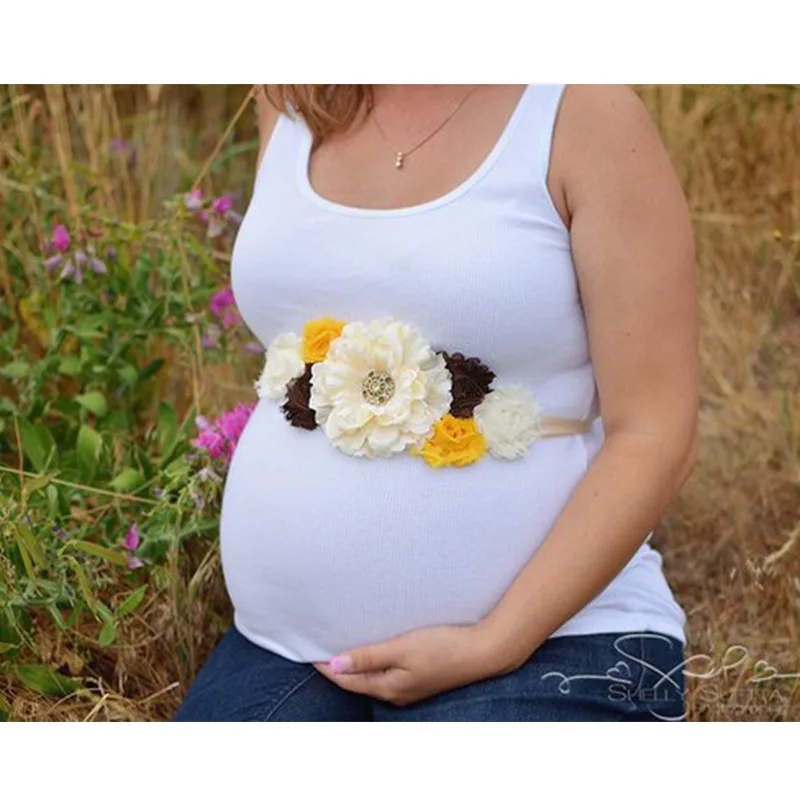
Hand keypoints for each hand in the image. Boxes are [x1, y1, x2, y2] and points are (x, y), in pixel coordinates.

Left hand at [312, 622, 510, 706]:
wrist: (483, 651)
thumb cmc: (444, 646)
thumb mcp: (402, 648)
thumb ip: (369, 656)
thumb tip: (335, 666)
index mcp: (388, 687)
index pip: (346, 680)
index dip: (326, 666)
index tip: (310, 651)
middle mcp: (396, 692)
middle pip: (357, 681)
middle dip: (337, 667)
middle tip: (320, 646)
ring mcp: (408, 687)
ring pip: (371, 677)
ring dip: (355, 664)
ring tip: (341, 646)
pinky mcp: (419, 678)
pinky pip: (386, 672)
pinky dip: (373, 662)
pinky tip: (373, 650)